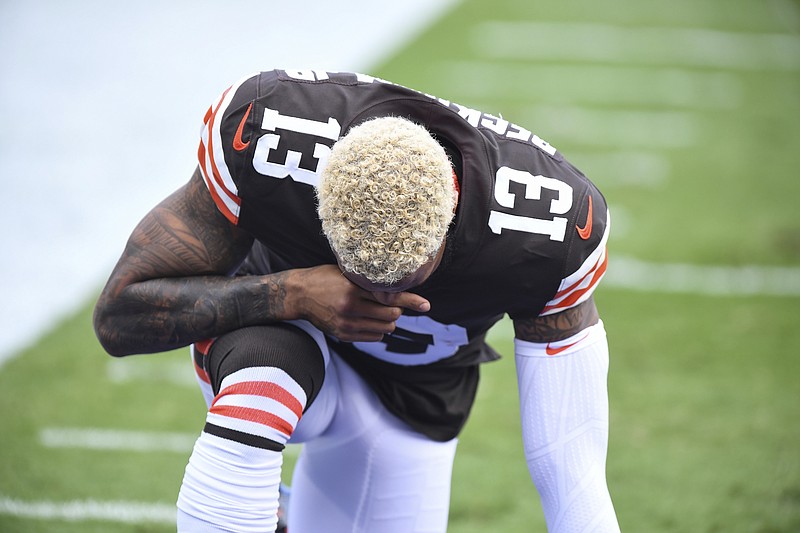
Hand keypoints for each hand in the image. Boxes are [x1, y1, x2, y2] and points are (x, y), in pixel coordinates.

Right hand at [287, 265, 429, 341]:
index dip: (410, 301)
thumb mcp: (347, 273)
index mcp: (353, 288)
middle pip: (392, 316)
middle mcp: (351, 307)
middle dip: (396, 310)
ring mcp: (347, 324)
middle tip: (388, 302)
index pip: (390, 297)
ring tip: (377, 310)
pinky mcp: (343, 335)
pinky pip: (374, 337)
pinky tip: (368, 319)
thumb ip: (371, 282)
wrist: (299, 295)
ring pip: (385, 328)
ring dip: (387, 321)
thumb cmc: (325, 278)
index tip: (426, 305)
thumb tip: (399, 291)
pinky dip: (377, 330)